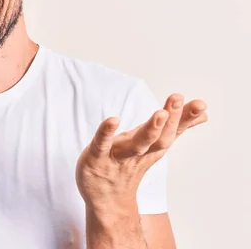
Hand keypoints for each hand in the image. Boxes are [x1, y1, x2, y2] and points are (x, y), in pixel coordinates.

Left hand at [76, 94, 207, 210]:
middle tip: (178, 99)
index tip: (200, 104)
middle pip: (159, 137)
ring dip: (150, 130)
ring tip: (161, 113)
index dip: (185, 118)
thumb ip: (175, 129)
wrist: (105, 200)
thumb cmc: (128, 167)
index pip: (172, 131)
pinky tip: (113, 120)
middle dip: (170, 119)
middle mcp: (139, 153)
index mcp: (152, 148)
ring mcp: (118, 156)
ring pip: (137, 144)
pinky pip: (101, 144)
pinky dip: (106, 132)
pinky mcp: (96, 158)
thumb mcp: (152, 146)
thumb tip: (202, 115)